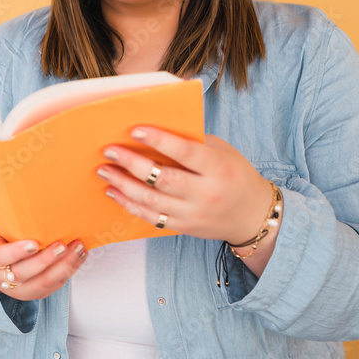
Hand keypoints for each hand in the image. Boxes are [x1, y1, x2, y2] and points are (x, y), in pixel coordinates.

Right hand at [0, 231, 87, 300]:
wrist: (4, 263)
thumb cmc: (6, 240)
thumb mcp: (3, 232)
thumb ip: (14, 225)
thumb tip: (37, 202)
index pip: (1, 258)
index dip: (18, 252)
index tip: (35, 243)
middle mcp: (3, 279)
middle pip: (24, 273)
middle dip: (46, 260)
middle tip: (62, 246)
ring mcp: (20, 289)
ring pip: (43, 283)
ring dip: (64, 266)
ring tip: (78, 249)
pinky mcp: (37, 294)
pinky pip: (55, 285)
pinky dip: (70, 270)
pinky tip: (80, 256)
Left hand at [98, 126, 279, 272]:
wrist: (254, 216)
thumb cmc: (236, 175)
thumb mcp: (223, 152)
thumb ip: (194, 142)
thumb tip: (156, 130)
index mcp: (218, 168)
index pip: (185, 152)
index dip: (159, 140)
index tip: (135, 130)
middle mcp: (206, 193)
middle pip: (162, 178)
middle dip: (131, 164)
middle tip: (109, 151)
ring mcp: (194, 213)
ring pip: (152, 201)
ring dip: (123, 185)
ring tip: (105, 171)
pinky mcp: (184, 227)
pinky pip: (152, 218)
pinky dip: (130, 205)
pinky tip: (115, 193)